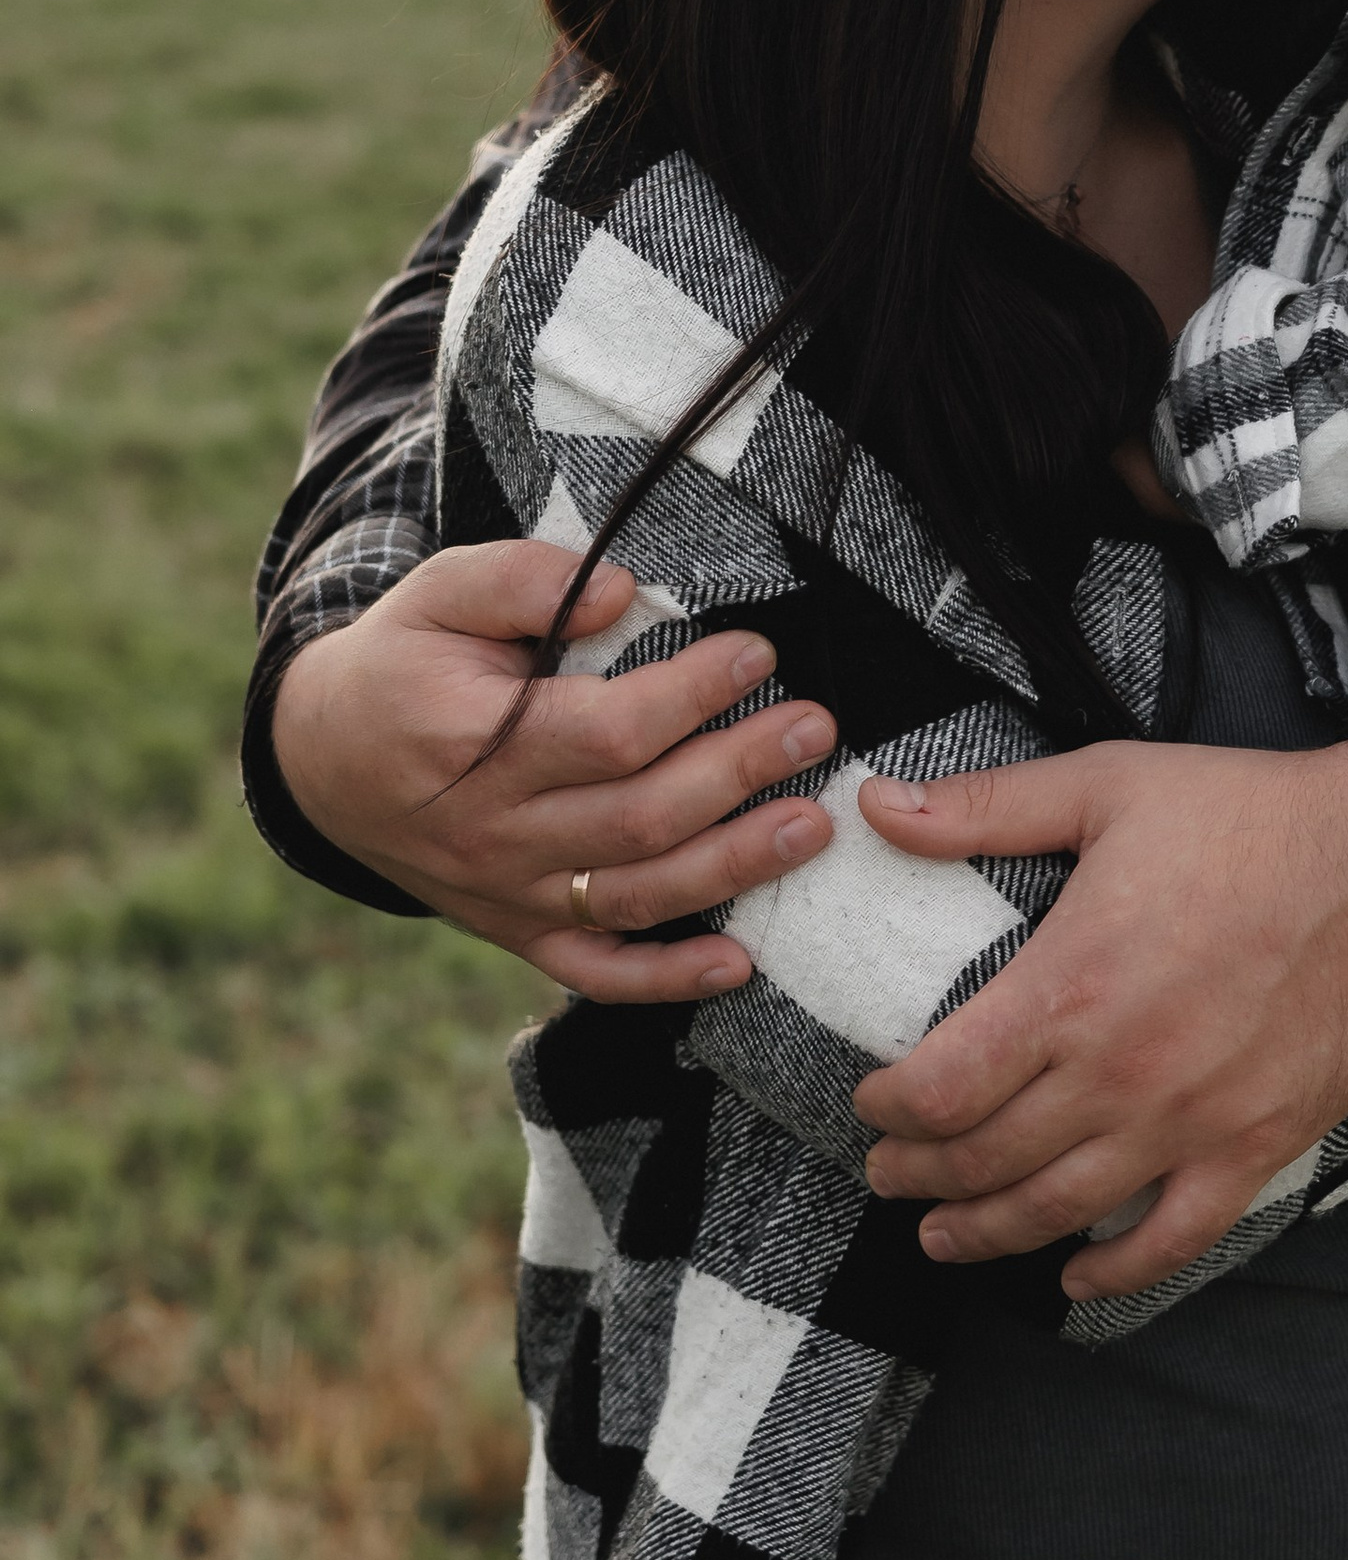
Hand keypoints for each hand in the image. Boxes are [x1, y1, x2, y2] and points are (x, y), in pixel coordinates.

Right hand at [269, 543, 838, 1000]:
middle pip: (638, 817)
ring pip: (634, 895)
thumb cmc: (401, 663)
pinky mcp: (514, 931)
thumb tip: (623, 592)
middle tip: (814, 728)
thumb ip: (522, 579)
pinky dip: (664, 979)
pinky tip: (737, 963)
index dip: (690, 697)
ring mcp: (503, 894)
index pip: (605, 732)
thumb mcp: (437, 592)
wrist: (320, 761)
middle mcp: (490, 832)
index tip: (756, 655)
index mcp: (469, 744)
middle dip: (738, 772)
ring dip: (732, 867)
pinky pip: (593, 969)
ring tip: (811, 826)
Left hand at [852, 739, 1347, 1301]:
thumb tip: (876, 807)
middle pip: (986, 1159)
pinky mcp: (1256, 1146)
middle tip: (890, 1173)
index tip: (870, 1104)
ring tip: (943, 1235)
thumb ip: (985, 808)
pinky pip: (1173, 1238)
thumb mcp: (1109, 785)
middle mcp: (1120, 1073)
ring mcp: (1189, 1122)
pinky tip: (1077, 1278)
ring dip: (987, 1231)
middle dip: (920, 1175)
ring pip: (1060, 1210)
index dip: (888, 1110)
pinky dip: (1116, 1270)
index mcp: (1072, 987)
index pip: (942, 1085)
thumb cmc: (1253, 817)